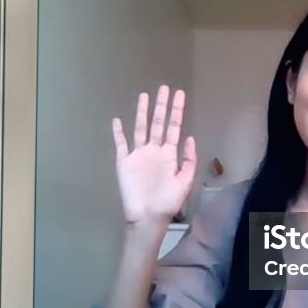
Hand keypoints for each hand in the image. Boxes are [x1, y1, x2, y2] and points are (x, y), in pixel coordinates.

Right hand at [112, 85, 196, 225]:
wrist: (147, 218)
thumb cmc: (167, 203)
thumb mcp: (184, 182)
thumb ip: (188, 161)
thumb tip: (189, 138)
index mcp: (169, 155)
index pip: (174, 127)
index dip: (177, 111)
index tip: (179, 94)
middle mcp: (154, 151)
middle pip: (158, 123)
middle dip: (161, 106)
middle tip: (164, 88)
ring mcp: (138, 155)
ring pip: (140, 128)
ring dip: (142, 112)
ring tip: (144, 96)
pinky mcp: (124, 162)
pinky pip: (121, 144)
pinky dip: (118, 132)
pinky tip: (117, 120)